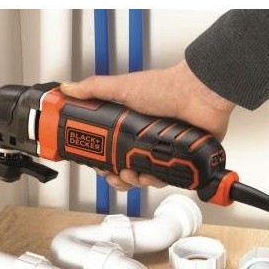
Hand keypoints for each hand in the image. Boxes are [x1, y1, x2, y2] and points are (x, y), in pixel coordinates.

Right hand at [60, 59, 234, 191]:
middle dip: (119, 177)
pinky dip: (159, 181)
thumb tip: (70, 88)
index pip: (110, 149)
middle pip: (126, 168)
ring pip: (145, 176)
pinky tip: (155, 176)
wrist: (199, 93)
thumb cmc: (167, 86)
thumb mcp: (123, 87)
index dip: (103, 161)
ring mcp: (164, 149)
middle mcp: (147, 138)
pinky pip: (168, 177)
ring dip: (137, 181)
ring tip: (135, 175)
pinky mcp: (182, 158)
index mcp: (131, 125)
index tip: (98, 166)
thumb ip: (95, 88)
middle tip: (117, 175)